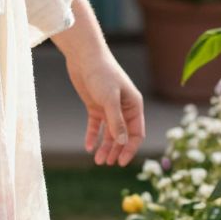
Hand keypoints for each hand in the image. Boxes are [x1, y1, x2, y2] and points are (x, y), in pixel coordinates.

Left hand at [65, 50, 144, 166]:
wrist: (84, 56)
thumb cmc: (101, 73)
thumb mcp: (110, 98)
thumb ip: (116, 120)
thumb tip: (122, 142)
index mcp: (134, 106)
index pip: (136, 133)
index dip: (130, 149)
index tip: (121, 162)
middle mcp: (123, 108)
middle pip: (122, 136)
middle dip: (116, 150)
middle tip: (106, 163)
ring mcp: (108, 107)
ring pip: (109, 132)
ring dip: (104, 146)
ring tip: (98, 160)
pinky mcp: (95, 105)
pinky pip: (95, 125)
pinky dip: (93, 136)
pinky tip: (89, 147)